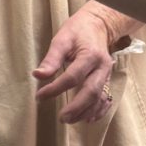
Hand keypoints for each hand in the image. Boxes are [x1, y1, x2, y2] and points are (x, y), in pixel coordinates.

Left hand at [33, 6, 116, 123]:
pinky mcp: (107, 79)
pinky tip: (88, 119)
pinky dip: (99, 111)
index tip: (39, 96)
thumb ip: (51, 58)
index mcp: (90, 56)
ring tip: (70, 120)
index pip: (72, 77)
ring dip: (85, 112)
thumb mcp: (62, 39)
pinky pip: (106, 98)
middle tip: (62, 118)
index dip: (55, 89)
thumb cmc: (77, 31)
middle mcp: (102, 67)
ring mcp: (107, 75)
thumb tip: (38, 75)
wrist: (98, 25)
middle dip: (76, 107)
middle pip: (91, 92)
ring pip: (99, 98)